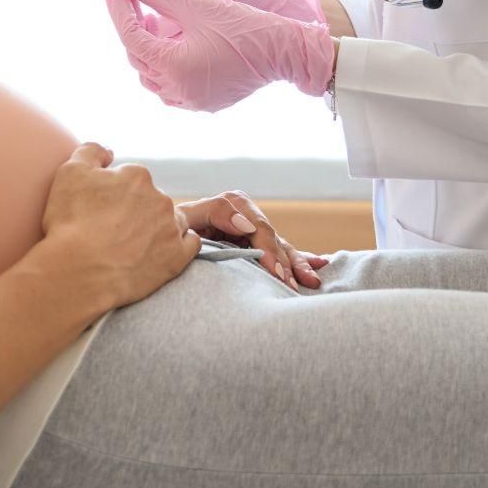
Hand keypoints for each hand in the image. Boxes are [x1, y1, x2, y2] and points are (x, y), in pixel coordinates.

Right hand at [40, 143, 200, 310]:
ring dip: (158, 228)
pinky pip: (190, 244)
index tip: (103, 211)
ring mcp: (171, 228)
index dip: (115, 194)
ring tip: (134, 246)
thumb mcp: (70, 172)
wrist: (79, 271)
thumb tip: (109, 152)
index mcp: (137, 176)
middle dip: (136, 211)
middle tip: (113, 231)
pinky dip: (178, 246)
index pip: (131, 180)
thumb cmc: (71, 222)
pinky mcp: (177, 258)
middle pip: (151, 200)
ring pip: (172, 220)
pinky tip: (160, 253)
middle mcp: (160, 198)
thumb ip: (92, 152)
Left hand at [105, 0, 335, 111]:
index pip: (131, 37)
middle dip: (133, 26)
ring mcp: (191, 101)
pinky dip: (164, 64)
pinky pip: (170, 86)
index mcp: (173, 67)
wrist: (285, 51)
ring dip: (147, 47)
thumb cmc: (245, 25)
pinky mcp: (204, 102)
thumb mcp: (197, 4)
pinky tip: (173, 41)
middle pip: (138, 57)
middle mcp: (178, 90)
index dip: (119, 9)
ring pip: (151, 75)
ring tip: (154, 19)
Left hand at [176, 192, 328, 289]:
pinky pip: (284, 252)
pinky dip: (301, 259)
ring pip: (281, 247)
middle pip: (272, 238)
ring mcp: (256, 232)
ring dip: (297, 264)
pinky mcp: (260, 246)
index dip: (266, 248)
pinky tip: (320, 264)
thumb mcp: (186, 217)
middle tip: (289, 284)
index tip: (273, 270)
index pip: (255, 227)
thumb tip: (245, 224)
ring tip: (311, 281)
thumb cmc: (174, 228)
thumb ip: (213, 212)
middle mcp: (248, 215)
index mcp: (232, 203)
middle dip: (283, 262)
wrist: (166, 237)